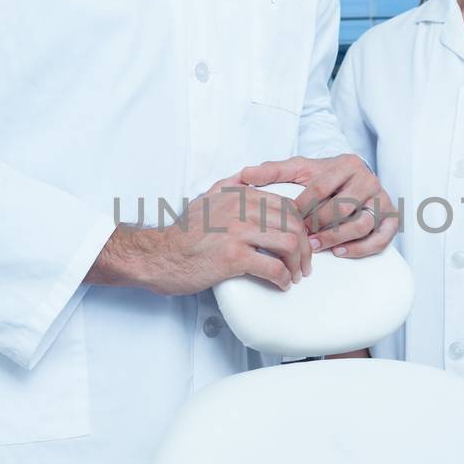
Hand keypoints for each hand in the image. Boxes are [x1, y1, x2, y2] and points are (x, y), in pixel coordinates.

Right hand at [87, 176, 311, 293]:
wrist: (159, 255)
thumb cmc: (183, 233)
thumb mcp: (206, 198)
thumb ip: (229, 186)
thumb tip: (247, 178)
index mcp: (240, 195)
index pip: (287, 206)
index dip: (301, 226)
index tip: (302, 242)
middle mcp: (242, 209)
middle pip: (294, 224)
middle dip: (305, 247)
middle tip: (304, 264)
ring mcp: (238, 232)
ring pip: (289, 244)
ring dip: (298, 264)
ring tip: (295, 276)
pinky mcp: (234, 257)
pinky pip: (273, 267)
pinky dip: (282, 279)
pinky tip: (281, 284)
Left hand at [237, 154, 398, 257]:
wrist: (353, 182)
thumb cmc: (323, 179)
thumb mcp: (300, 170)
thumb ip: (273, 171)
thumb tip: (244, 174)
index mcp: (347, 163)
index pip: (322, 187)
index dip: (302, 207)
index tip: (286, 220)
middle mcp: (369, 179)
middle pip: (342, 207)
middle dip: (318, 225)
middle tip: (300, 237)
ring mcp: (383, 200)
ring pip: (361, 223)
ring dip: (336, 238)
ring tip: (315, 247)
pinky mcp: (392, 219)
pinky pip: (380, 238)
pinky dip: (360, 248)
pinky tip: (339, 253)